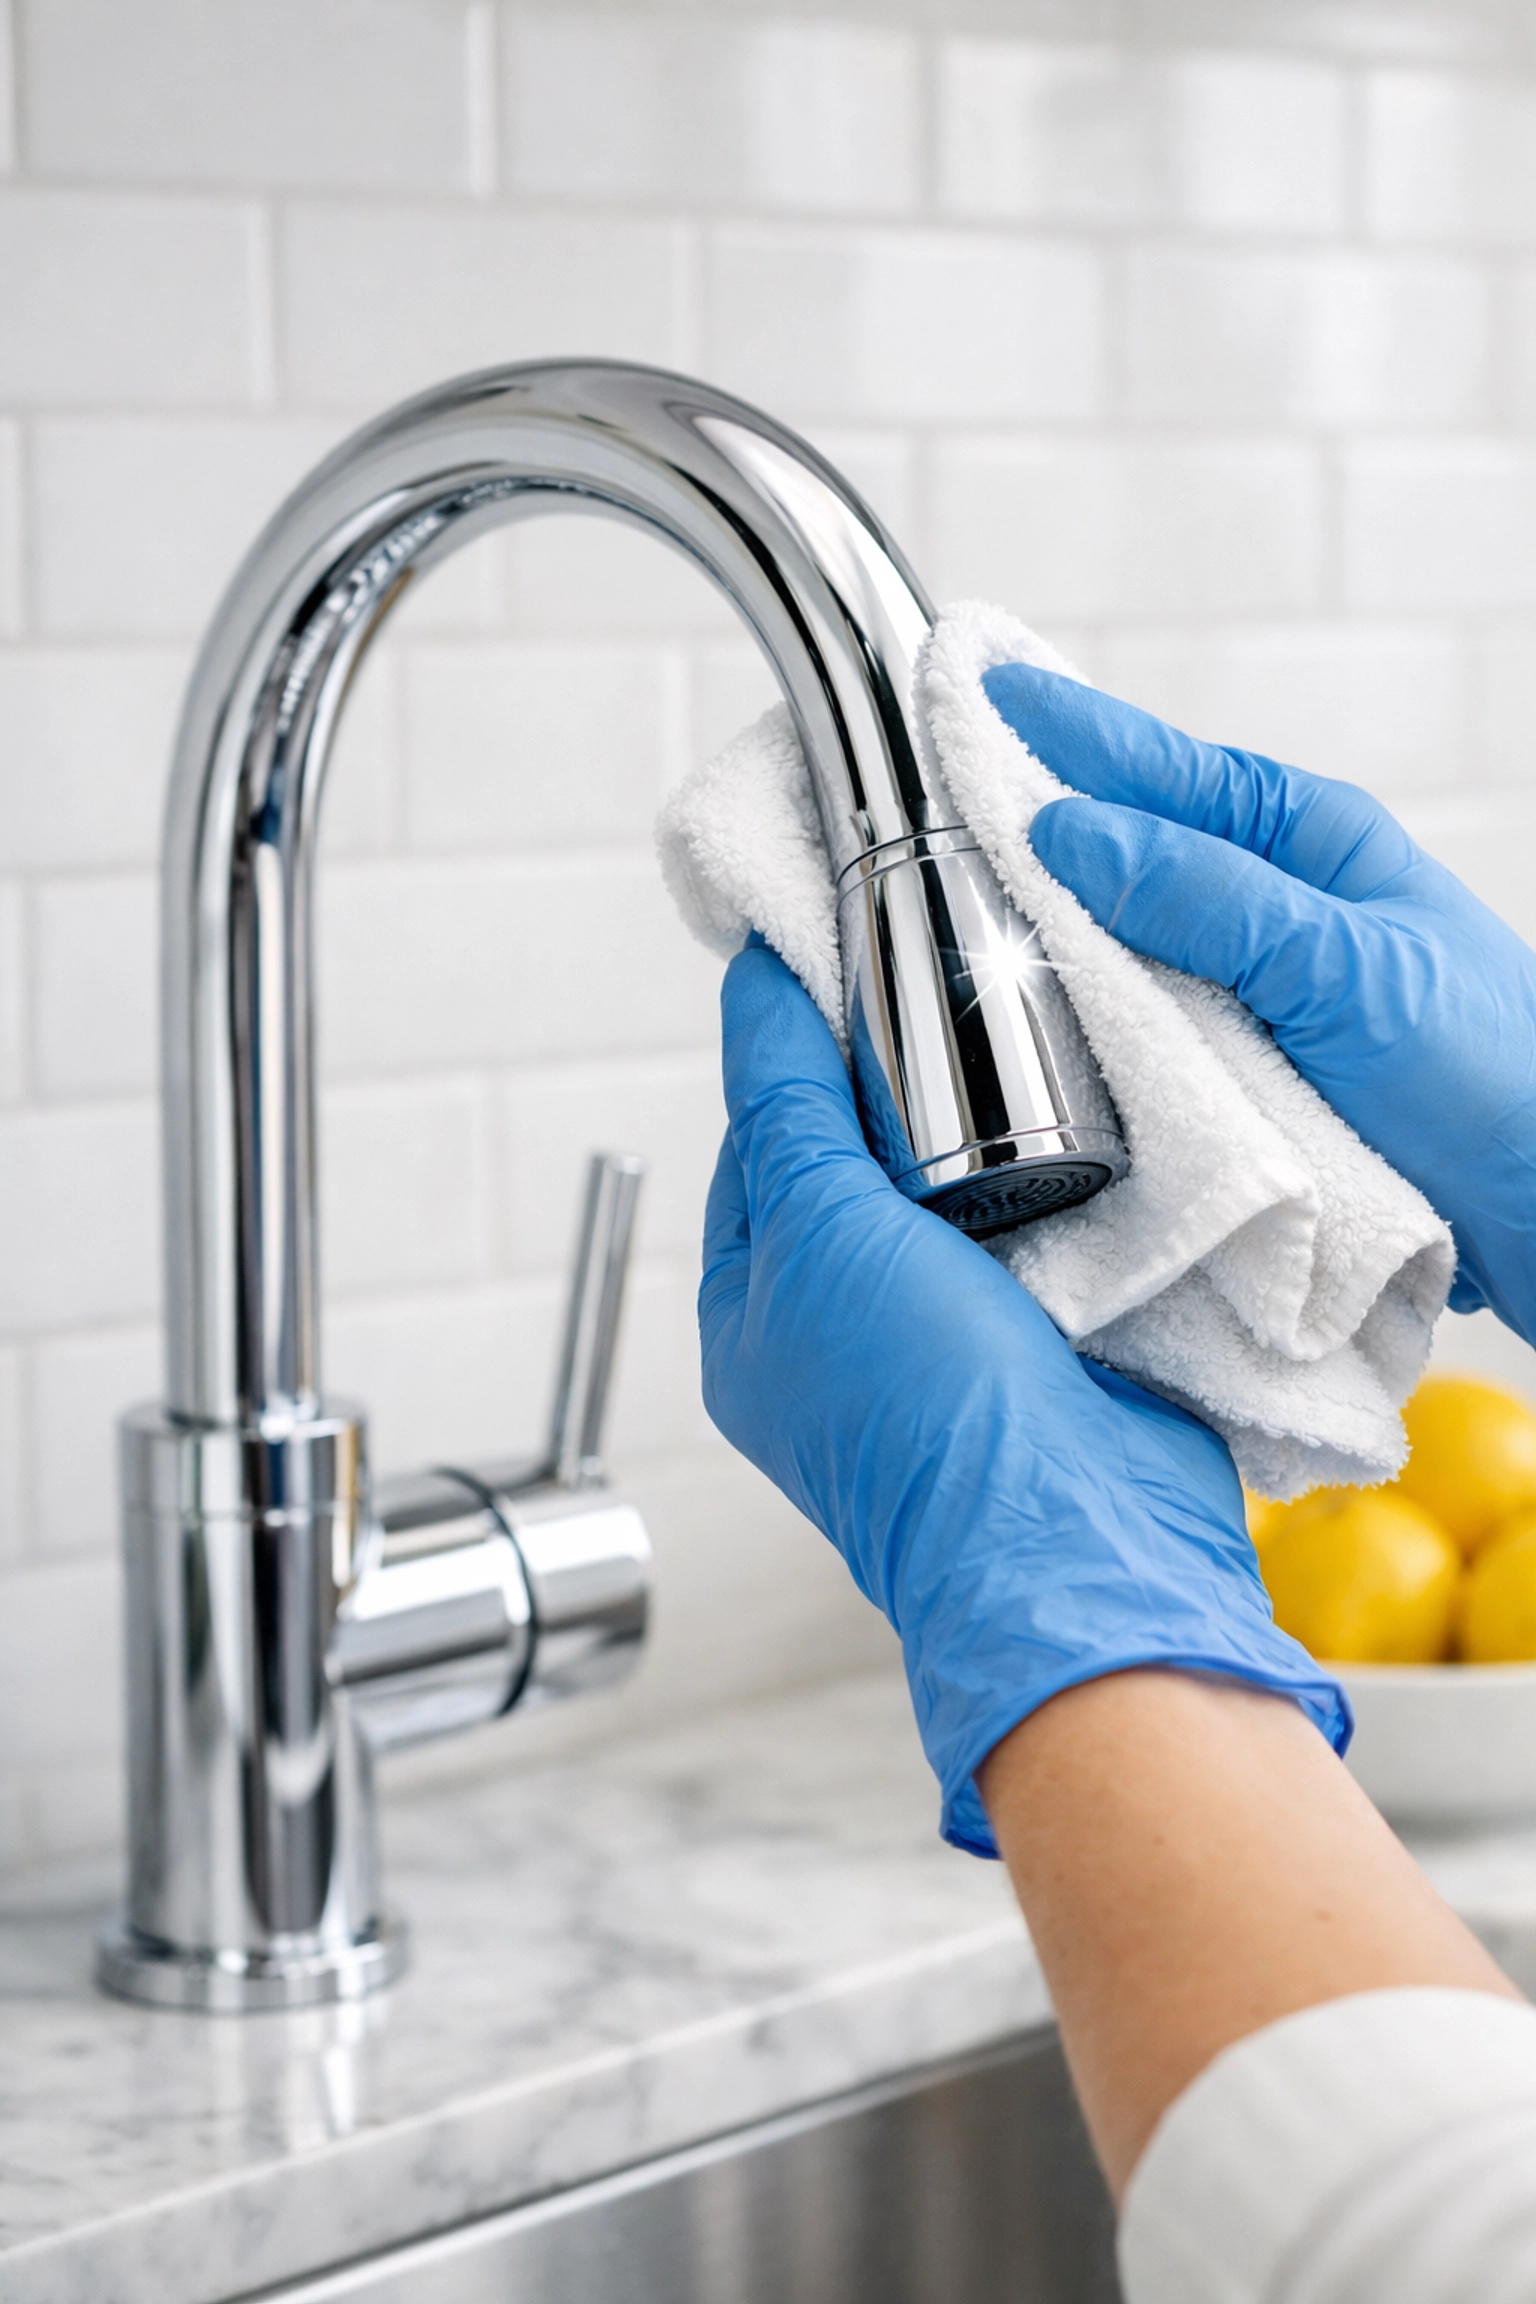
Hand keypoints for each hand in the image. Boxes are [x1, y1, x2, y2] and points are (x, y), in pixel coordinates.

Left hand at [701, 941, 1346, 1853]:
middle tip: (946, 990)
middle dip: (902, 1085)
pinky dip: (1057, 1179)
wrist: (1079, 1539)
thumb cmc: (923, 1411)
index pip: (759, 1142)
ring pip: (954, 1191)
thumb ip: (786, 1103)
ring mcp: (945, 1340)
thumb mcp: (818, 1230)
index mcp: (752, 1312)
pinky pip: (1037, 1229)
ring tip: (1022, 1041)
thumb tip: (753, 983)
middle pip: (860, 1161)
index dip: (795, 1051)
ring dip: (989, 1128)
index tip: (844, 959)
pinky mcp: (1043, 1340)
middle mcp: (840, 1329)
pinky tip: (1084, 1122)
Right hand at [992, 664, 1535, 1346]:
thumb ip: (1205, 897)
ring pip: (1126, 940)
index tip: (973, 685)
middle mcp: (1275, 906)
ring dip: (1051, 922)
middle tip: (930, 778)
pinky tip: (1033, 1016)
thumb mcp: (1340, 965)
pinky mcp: (1244, 1073)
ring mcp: (1255, 989)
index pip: (1160, 764)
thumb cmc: (1492, 1070)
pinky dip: (1087, 1015)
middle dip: (1035, 812)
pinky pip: (1142, 1027)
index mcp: (1309, 842)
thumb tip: (1070, 833)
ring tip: (951, 885)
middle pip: (1129, 845)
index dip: (1062, 726)